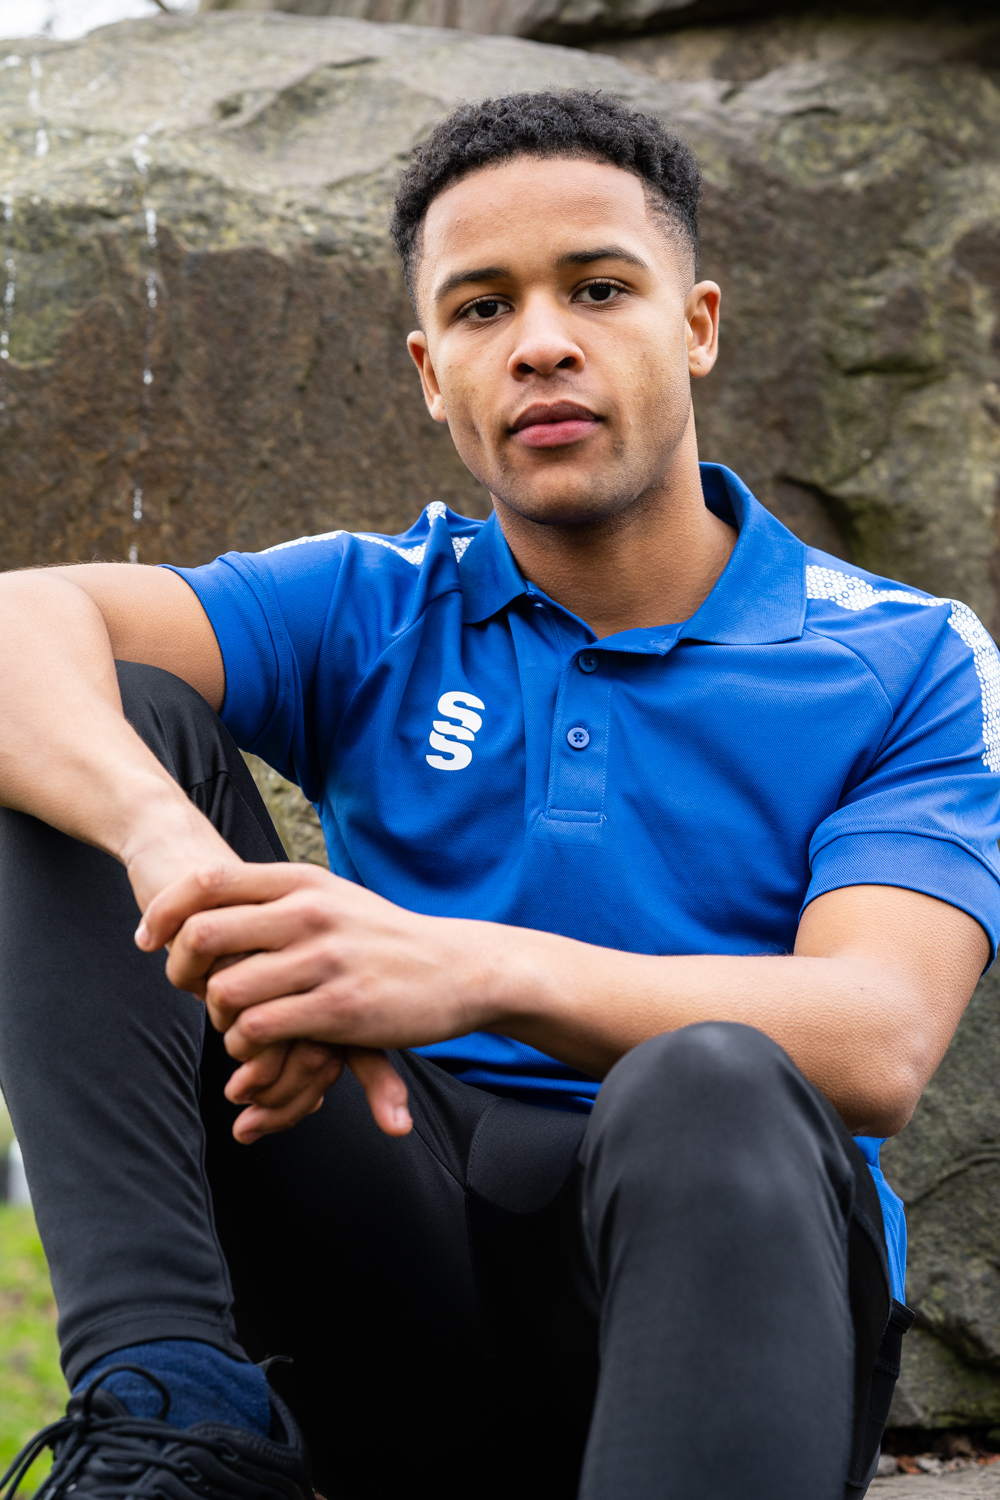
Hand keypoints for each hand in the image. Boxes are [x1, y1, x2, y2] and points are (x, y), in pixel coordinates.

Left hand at [136, 862, 508, 1139]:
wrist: (460, 967)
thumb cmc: (389, 937)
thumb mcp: (334, 897)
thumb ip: (282, 895)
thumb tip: (215, 896)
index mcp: (303, 881)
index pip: (208, 882)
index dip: (164, 909)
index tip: (146, 937)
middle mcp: (310, 913)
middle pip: (205, 933)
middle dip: (180, 967)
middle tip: (188, 988)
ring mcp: (325, 960)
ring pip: (228, 989)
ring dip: (217, 1016)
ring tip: (233, 1025)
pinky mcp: (340, 1009)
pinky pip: (263, 1028)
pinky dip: (247, 1045)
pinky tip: (259, 1048)